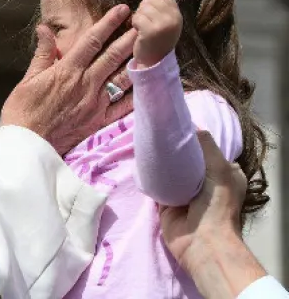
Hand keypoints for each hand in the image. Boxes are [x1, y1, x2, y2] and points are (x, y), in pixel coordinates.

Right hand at [1, 4, 135, 153]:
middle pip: (113, 55)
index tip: (122, 10)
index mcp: (67, 70)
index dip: (109, 23)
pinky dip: (136, 95)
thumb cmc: (22, 111)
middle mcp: (85, 83)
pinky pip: (122, 107)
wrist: (27, 145)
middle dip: (130, 37)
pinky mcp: (99, 121)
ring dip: (136, 61)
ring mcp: (95, 103)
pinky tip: (146, 85)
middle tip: (144, 23)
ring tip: (149, 48)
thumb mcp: (28, 78)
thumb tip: (44, 28)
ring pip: (121, 77)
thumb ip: (42, 53)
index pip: (92, 41)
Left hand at [131, 0, 182, 67]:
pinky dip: (134, 24)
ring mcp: (163, 24)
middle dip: (143, 9)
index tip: (150, 15)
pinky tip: (139, 33)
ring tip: (143, 29)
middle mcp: (173, 17)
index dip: (150, 2)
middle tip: (146, 24)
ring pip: (142, 8)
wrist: (154, 62)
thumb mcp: (166, 21)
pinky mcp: (151, 31)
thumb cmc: (156, 40)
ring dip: (138, 17)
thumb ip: (162, 7)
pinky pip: (137, 17)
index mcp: (177, 13)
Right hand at [159, 131, 246, 272]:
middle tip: (159, 132)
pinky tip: (142, 162)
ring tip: (147, 142)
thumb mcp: (219, 167)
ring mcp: (184, 193)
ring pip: (170, 171)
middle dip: (175, 148)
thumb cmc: (216, 203)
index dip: (195, 139)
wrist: (202, 241)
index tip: (178, 125)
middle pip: (187, 159)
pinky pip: (156, 184)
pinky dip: (150, 176)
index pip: (208, 150)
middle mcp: (205, 182)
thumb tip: (190, 126)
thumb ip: (205, 145)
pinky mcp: (166, 203)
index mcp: (224, 173)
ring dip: (161, 162)